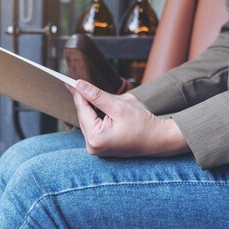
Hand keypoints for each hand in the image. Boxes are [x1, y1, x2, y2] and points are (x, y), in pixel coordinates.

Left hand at [69, 80, 189, 156]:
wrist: (159, 139)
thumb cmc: (143, 123)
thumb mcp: (119, 105)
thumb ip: (96, 95)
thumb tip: (78, 85)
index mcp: (95, 137)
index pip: (82, 109)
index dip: (77, 92)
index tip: (69, 79)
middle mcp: (92, 146)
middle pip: (83, 116)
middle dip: (88, 100)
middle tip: (82, 84)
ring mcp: (96, 148)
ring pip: (88, 120)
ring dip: (94, 108)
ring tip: (108, 103)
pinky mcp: (100, 147)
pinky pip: (94, 126)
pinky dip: (98, 116)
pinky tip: (107, 111)